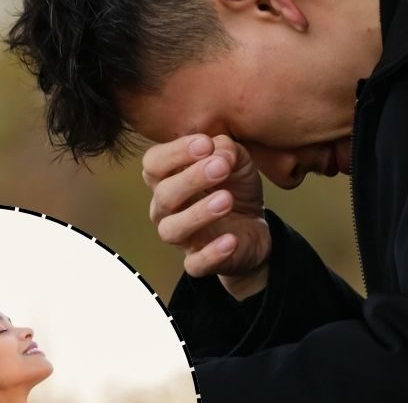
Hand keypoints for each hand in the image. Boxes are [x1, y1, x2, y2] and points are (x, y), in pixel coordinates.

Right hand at [142, 134, 270, 299]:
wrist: (253, 226)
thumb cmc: (234, 186)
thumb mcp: (237, 161)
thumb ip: (226, 149)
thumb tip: (219, 153)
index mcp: (169, 178)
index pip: (154, 162)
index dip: (175, 152)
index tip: (205, 143)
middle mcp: (166, 208)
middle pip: (164, 195)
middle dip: (191, 178)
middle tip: (221, 167)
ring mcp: (181, 237)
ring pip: (172, 230)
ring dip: (198, 214)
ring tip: (226, 200)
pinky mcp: (198, 261)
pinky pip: (195, 264)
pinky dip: (212, 254)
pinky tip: (231, 241)